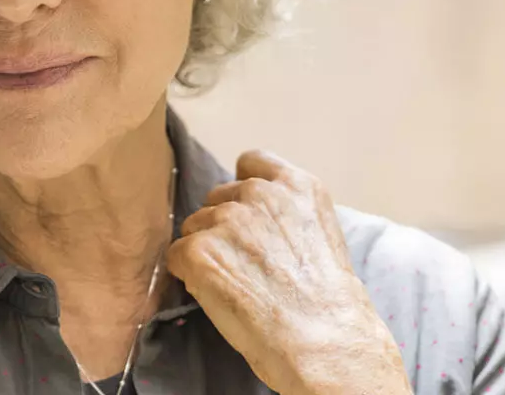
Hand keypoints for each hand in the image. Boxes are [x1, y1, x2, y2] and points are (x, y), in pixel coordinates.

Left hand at [165, 150, 411, 394]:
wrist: (322, 343)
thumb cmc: (327, 305)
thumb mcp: (320, 237)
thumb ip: (286, 216)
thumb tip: (254, 223)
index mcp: (297, 186)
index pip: (252, 162)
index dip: (243, 188)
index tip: (246, 213)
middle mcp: (260, 193)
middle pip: (218, 197)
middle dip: (223, 226)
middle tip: (243, 265)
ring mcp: (228, 218)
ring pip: (195, 226)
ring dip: (205, 250)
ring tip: (235, 284)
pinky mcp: (199, 249)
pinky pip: (176, 256)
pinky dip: (188, 275)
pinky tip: (215, 295)